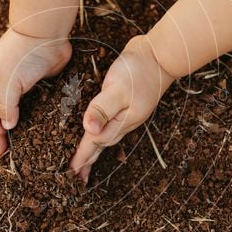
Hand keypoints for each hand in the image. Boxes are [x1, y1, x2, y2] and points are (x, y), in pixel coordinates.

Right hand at [0, 28, 71, 155]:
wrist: (46, 31)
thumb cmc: (21, 53)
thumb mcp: (6, 80)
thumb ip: (4, 104)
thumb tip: (7, 126)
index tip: (0, 153)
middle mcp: (5, 83)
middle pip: (3, 113)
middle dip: (5, 133)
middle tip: (11, 153)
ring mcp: (23, 82)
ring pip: (21, 109)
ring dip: (23, 125)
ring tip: (28, 145)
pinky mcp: (42, 80)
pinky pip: (39, 102)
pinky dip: (40, 114)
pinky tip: (45, 126)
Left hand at [70, 35, 175, 182]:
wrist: (160, 56)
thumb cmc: (139, 71)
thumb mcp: (119, 89)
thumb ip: (102, 109)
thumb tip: (88, 129)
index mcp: (120, 122)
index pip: (95, 143)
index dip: (81, 156)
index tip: (70, 170)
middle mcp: (123, 122)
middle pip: (101, 146)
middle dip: (88, 160)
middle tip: (75, 176)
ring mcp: (125, 114)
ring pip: (106, 137)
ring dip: (94, 150)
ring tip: (84, 162)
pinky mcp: (124, 104)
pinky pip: (109, 125)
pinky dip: (100, 134)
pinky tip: (96, 133)